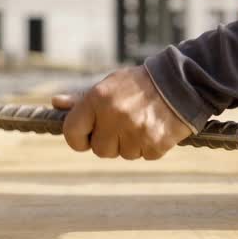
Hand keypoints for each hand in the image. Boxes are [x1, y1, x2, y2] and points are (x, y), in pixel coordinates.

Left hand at [52, 65, 192, 159]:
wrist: (181, 82)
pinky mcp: (156, 144)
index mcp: (98, 99)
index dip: (77, 138)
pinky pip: (144, 156)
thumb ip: (82, 99)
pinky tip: (154, 127)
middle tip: (121, 125)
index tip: (85, 137)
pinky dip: (148, 146)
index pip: (72, 132)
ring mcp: (136, 132)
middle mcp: (115, 116)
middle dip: (109, 141)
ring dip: (130, 144)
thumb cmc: (139, 84)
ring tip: (141, 122)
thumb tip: (57, 104)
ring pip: (123, 154)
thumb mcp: (109, 85)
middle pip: (100, 150)